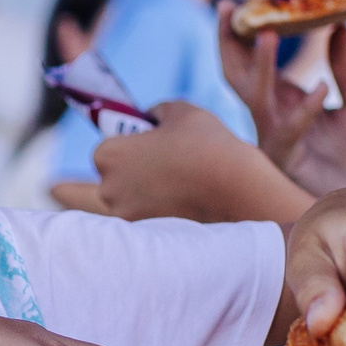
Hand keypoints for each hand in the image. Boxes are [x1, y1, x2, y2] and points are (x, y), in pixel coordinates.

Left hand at [93, 102, 311, 223]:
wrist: (237, 190)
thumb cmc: (207, 146)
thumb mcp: (181, 112)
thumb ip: (157, 111)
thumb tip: (150, 117)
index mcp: (108, 155)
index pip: (107, 147)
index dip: (130, 143)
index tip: (151, 144)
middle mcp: (108, 189)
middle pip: (115, 176)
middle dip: (134, 170)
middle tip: (168, 162)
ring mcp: (126, 216)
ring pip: (131, 198)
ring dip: (147, 191)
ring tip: (180, 181)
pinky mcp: (147, 234)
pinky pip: (148, 216)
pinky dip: (160, 210)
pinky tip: (185, 199)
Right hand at [221, 9, 345, 194]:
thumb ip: (345, 67)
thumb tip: (338, 24)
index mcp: (285, 102)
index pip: (252, 62)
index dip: (242, 34)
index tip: (236, 2)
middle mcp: (273, 119)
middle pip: (238, 76)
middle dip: (230, 42)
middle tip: (229, 7)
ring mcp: (277, 142)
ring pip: (255, 100)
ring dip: (261, 67)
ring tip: (269, 33)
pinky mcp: (289, 165)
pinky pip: (289, 133)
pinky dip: (304, 110)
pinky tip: (323, 88)